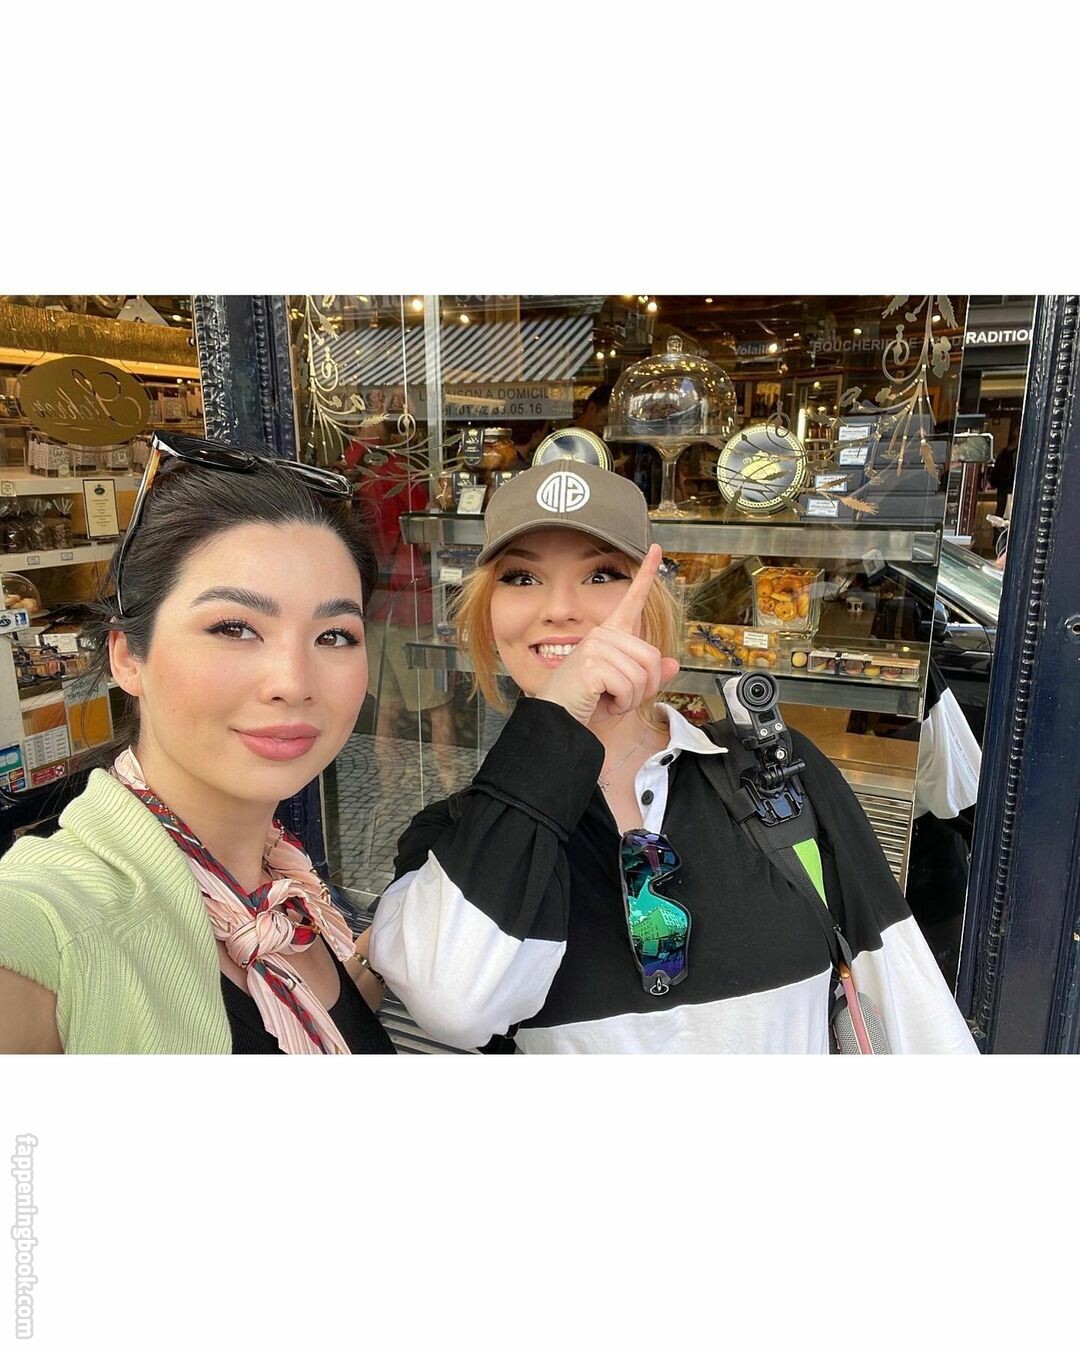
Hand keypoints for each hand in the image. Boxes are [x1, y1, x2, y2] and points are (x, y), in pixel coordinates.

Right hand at [535, 544, 680, 725]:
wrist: (556, 718)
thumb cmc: (585, 701)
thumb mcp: (624, 687)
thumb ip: (648, 675)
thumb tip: (673, 664)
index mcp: (610, 634)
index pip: (632, 599)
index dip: (646, 573)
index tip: (656, 548)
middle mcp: (603, 634)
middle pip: (651, 658)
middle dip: (644, 687)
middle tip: (621, 697)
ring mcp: (596, 647)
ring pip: (642, 675)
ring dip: (631, 698)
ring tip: (608, 699)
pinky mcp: (593, 664)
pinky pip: (628, 687)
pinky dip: (621, 703)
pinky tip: (601, 702)